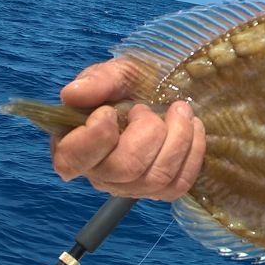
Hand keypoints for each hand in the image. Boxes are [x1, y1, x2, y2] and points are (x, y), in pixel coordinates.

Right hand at [51, 59, 204, 199]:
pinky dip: (193, 152)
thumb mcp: (117, 73)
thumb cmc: (134, 85)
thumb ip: (97, 81)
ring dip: (177, 138)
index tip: (111, 110)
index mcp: (74, 146)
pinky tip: (193, 128)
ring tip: (180, 110)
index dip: (96, 135)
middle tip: (149, 109)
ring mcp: (131, 187)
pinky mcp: (160, 191)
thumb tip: (72, 94)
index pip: (72, 160)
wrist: (167, 91)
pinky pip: (178, 184)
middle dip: (149, 131)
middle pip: (124, 169)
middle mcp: (100, 174)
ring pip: (156, 178)